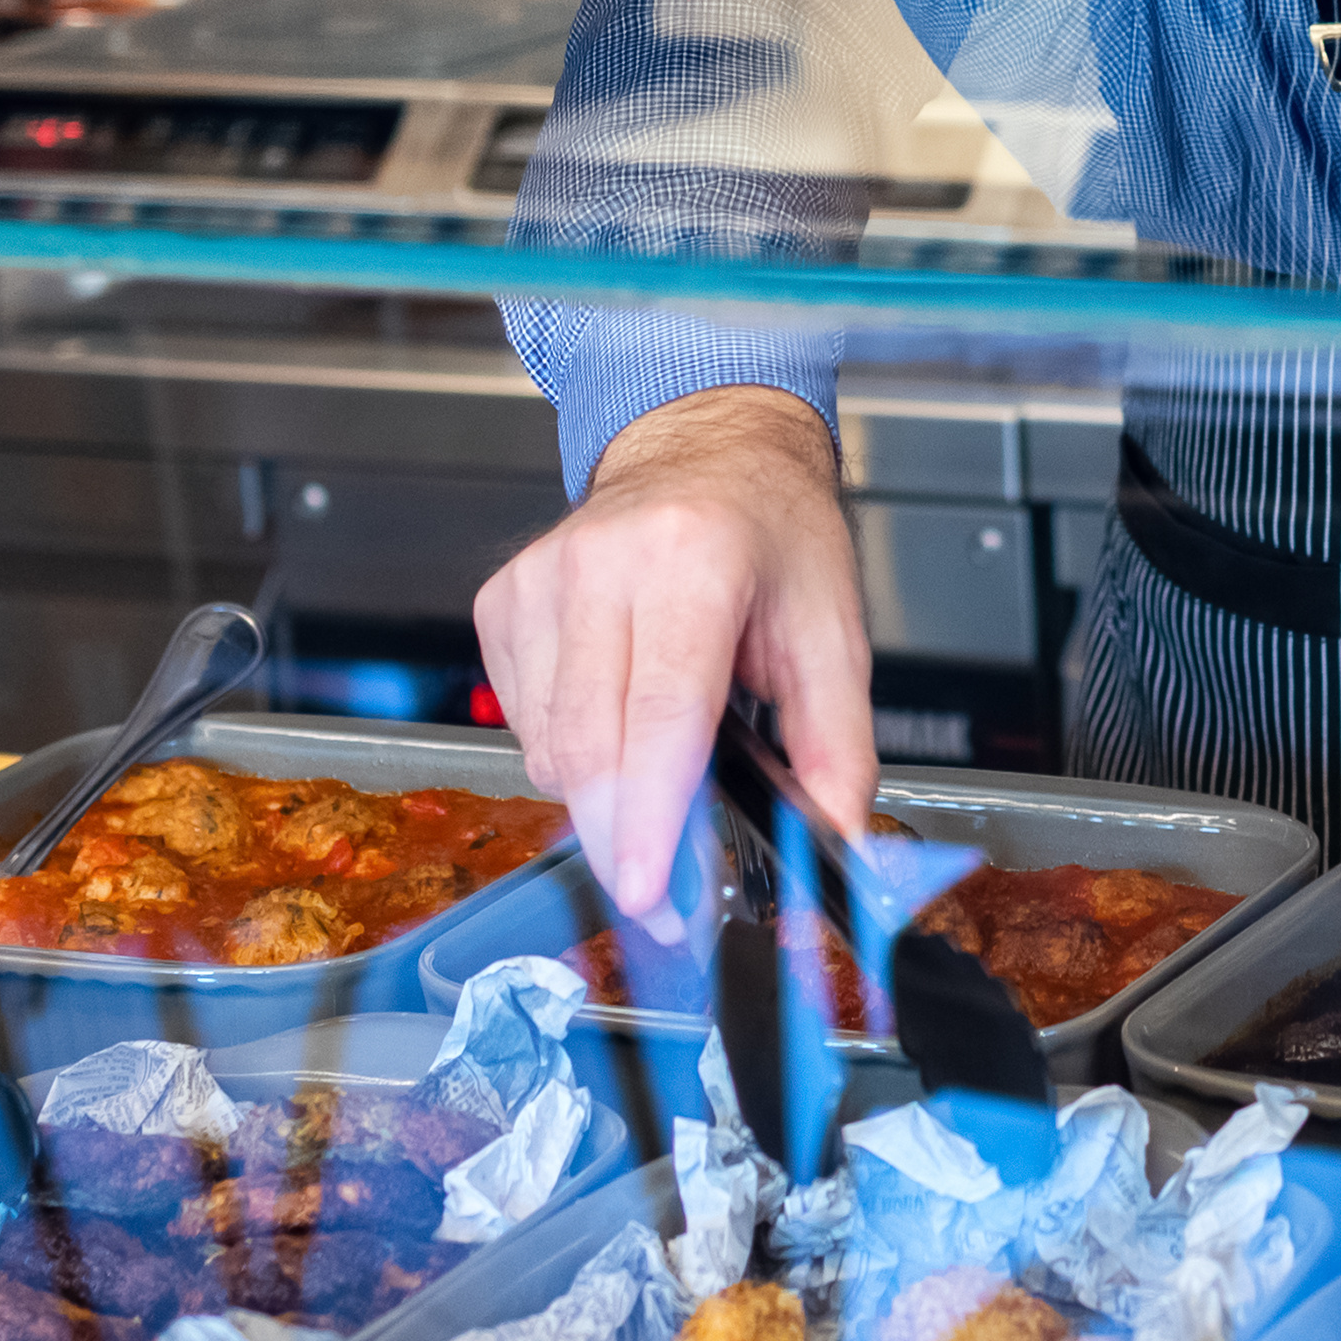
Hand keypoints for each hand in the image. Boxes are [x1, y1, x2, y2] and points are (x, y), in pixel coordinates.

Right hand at [472, 385, 865, 932]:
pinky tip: (617, 714)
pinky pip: (522, 721)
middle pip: (590, 747)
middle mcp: (602, 562)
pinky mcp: (503, 599)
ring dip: (601, 794)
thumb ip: (837, 751)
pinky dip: (570, 751)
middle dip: (625, 840)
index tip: (651, 890)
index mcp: (694, 559)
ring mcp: (540, 578)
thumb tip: (834, 846)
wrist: (706, 448)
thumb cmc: (771, 534)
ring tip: (661, 763)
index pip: (660, 714)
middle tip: (669, 892)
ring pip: (547, 747)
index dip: (651, 816)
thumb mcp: (834, 631)